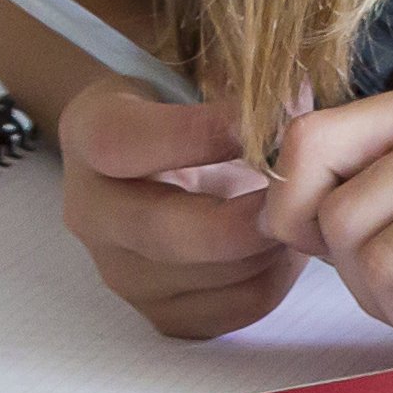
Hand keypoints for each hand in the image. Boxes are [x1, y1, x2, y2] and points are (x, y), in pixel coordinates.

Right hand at [49, 77, 300, 337]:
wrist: (153, 164)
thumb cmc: (183, 113)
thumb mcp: (188, 80)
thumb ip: (232, 87)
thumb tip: (294, 100)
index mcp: (90, 137)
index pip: (124, 144)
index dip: (200, 135)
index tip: (271, 122)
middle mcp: (91, 213)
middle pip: (159, 232)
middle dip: (241, 219)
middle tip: (297, 197)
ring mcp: (121, 271)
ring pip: (202, 279)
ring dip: (267, 251)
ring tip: (302, 215)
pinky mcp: (161, 312)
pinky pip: (228, 309)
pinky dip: (274, 281)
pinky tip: (290, 246)